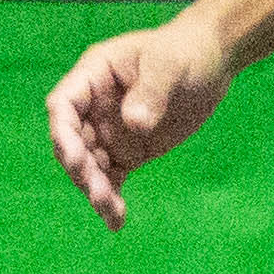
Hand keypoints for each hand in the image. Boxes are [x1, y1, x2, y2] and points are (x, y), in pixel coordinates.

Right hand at [47, 15, 235, 228]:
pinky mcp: (128, 152)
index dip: (63, 133)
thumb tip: (135, 124)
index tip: (74, 159)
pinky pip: (112, 178)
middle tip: (100, 194)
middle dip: (82, 170)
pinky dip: (112, 199)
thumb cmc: (185, 52)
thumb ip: (151, 93)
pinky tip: (117, 221)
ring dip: (96, 191)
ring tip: (112, 214)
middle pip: (73, 143)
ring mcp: (108, 132)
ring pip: (91, 167)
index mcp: (93, 76)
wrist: (211, 63)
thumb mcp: (169, 65)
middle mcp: (93, 107)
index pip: (63, 105)